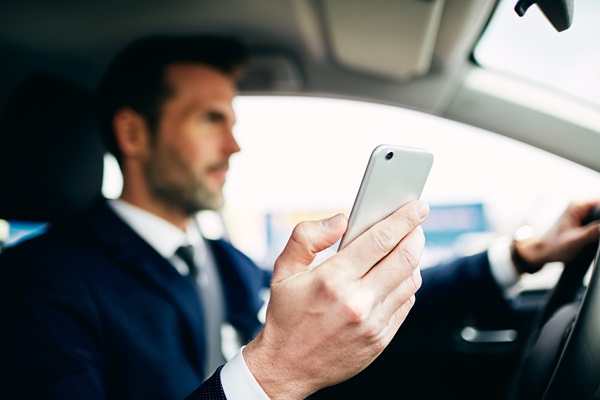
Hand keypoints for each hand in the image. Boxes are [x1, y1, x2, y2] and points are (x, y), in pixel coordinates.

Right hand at [244, 200, 428, 398]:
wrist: (286, 366)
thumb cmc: (286, 316)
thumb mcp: (283, 270)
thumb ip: (307, 237)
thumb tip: (341, 220)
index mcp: (332, 280)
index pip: (381, 240)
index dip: (403, 219)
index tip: (416, 207)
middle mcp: (357, 301)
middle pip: (405, 258)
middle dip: (416, 235)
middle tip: (416, 223)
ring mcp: (372, 323)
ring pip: (411, 281)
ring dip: (413, 259)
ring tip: (404, 248)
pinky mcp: (380, 339)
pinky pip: (406, 304)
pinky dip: (406, 285)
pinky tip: (395, 277)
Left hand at [515, 199, 599, 272]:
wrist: (544, 251)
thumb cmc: (555, 246)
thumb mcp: (576, 240)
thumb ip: (593, 232)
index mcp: (577, 206)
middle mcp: (580, 206)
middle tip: (597, 235)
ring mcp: (581, 213)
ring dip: (599, 226)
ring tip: (594, 238)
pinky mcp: (583, 221)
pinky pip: (597, 221)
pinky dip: (598, 229)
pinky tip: (596, 237)